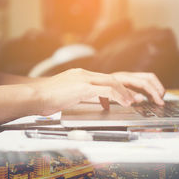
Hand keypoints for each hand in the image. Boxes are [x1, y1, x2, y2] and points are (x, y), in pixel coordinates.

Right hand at [29, 69, 164, 114]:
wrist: (34, 96)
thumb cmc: (48, 99)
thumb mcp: (70, 96)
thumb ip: (84, 96)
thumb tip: (97, 103)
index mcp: (83, 76)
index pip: (109, 79)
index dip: (123, 88)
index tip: (133, 97)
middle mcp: (86, 74)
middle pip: (116, 77)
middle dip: (133, 86)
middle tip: (145, 96)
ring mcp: (84, 79)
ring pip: (113, 81)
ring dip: (128, 92)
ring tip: (139, 101)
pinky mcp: (82, 87)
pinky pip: (106, 89)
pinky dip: (119, 95)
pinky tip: (127, 102)